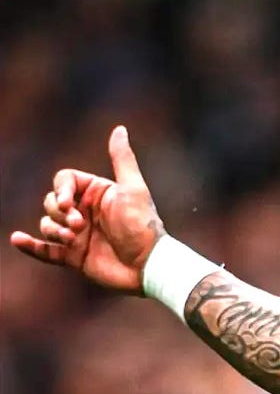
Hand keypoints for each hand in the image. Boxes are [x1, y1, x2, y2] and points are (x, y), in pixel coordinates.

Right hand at [9, 126, 164, 294]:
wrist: (149, 265)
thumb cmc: (143, 225)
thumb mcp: (133, 189)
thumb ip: (122, 160)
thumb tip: (119, 128)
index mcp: (96, 193)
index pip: (64, 181)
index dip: (61, 190)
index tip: (68, 202)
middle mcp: (84, 212)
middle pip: (51, 201)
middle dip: (59, 212)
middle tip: (79, 225)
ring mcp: (77, 234)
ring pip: (46, 224)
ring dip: (53, 229)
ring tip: (72, 239)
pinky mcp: (73, 256)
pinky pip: (44, 250)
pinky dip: (30, 245)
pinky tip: (17, 239)